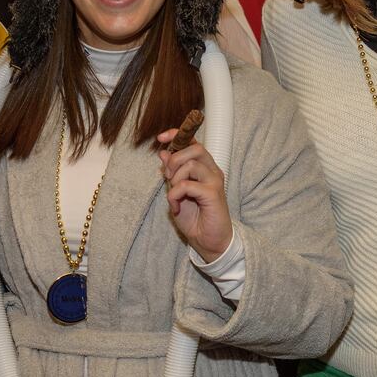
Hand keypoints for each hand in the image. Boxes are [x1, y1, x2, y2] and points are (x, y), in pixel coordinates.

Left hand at [158, 132, 230, 262]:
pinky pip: (187, 185)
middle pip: (195, 148)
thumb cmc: (195, 218)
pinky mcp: (213, 194)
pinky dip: (175, 194)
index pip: (193, 143)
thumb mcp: (176, 192)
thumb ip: (172, 174)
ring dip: (175, 179)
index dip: (177, 135)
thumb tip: (164, 153)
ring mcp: (214, 181)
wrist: (207, 241)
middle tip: (169, 178)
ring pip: (191, 164)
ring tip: (174, 195)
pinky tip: (176, 206)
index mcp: (205, 168)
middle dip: (175, 160)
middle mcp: (212, 171)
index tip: (161, 138)